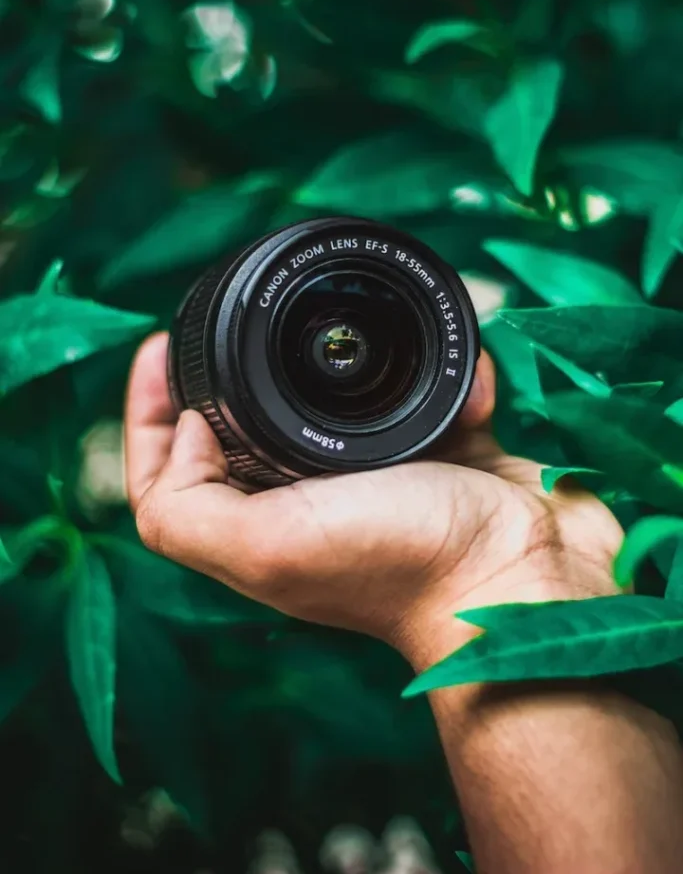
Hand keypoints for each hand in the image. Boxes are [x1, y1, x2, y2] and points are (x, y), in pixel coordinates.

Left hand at [125, 333, 622, 659]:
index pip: (170, 471)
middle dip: (229, 373)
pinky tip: (451, 360)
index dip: (147, 410)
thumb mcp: (269, 546)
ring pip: (333, 408)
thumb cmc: (404, 563)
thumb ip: (190, 504)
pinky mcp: (443, 458)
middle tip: (233, 318)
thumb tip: (186, 426)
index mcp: (261, 527)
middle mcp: (310, 505)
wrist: (526, 578)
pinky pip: (423, 401)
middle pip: (242, 432)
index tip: (160, 344)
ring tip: (344, 322)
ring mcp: (377, 480)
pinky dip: (435, 376)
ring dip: (338, 365)